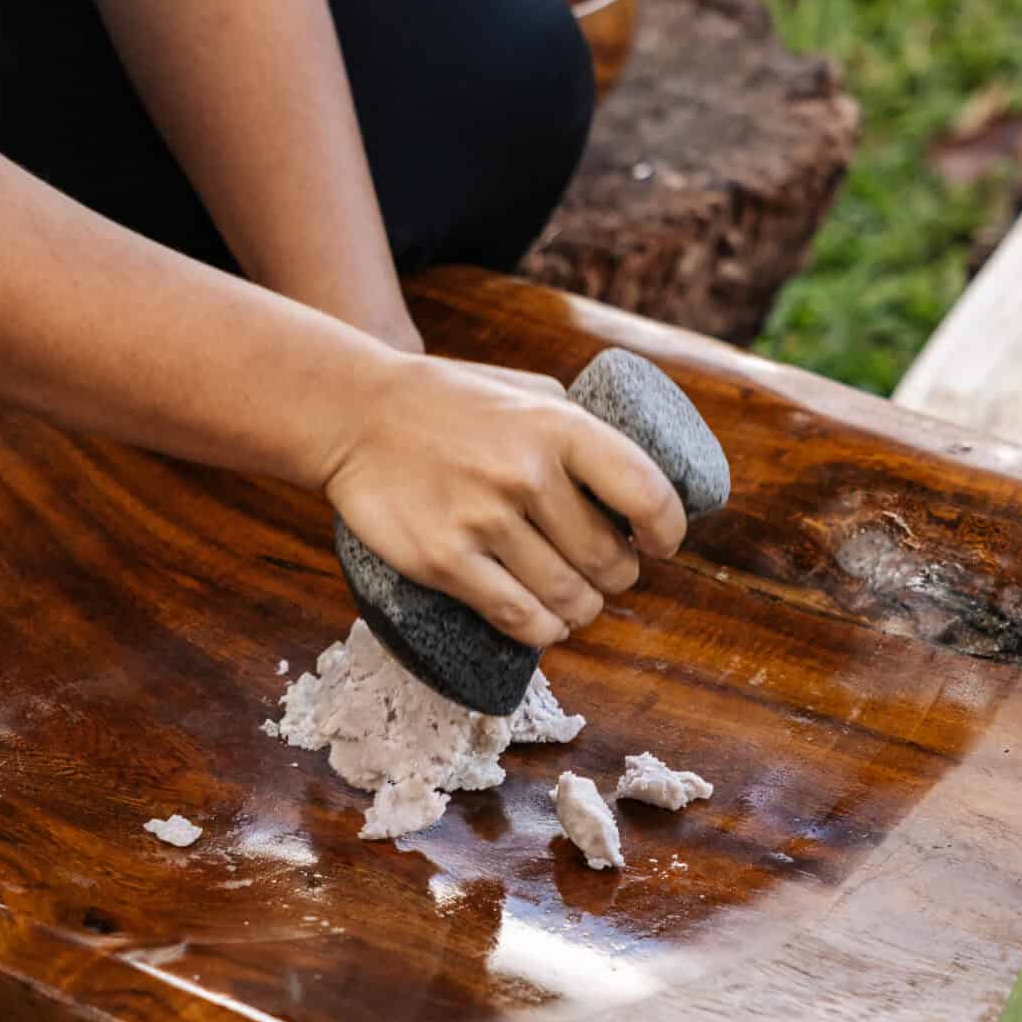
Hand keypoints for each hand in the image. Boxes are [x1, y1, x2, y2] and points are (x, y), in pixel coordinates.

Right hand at [323, 357, 686, 648]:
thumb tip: (630, 473)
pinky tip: (546, 625)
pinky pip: (517, 618)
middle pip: (608, 560)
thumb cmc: (447, 401)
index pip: (646, 493)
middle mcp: (526, 475)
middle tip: (607, 575)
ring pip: (567, 597)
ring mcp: (482, 521)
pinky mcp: (444, 561)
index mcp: (557, 426)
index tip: (661, 544)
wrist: (354, 415)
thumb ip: (575, 423)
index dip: (667, 530)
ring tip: (577, 603)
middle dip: (618, 577)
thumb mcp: (523, 390)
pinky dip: (542, 631)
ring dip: (583, 610)